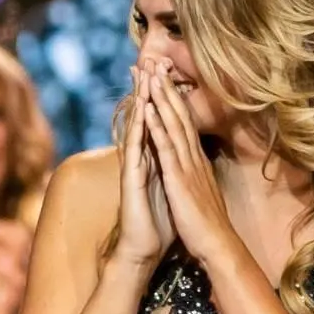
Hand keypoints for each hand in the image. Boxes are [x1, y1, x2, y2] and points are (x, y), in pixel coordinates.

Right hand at [113, 63, 174, 271]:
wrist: (144, 250)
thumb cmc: (159, 226)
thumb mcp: (172, 192)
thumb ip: (173, 174)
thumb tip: (182, 164)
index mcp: (154, 163)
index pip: (155, 126)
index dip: (158, 102)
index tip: (162, 78)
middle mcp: (141, 161)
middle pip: (143, 120)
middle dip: (145, 92)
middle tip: (145, 63)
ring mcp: (134, 169)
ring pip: (138, 128)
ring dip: (140, 101)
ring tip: (142, 76)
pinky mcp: (131, 180)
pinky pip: (136, 149)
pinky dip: (139, 128)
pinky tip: (141, 110)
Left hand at [144, 59, 237, 265]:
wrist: (217, 245)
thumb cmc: (208, 225)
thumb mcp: (201, 193)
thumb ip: (196, 176)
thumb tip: (194, 169)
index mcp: (197, 161)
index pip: (185, 124)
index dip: (174, 100)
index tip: (164, 79)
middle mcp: (194, 157)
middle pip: (180, 115)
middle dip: (167, 88)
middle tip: (156, 63)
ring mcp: (188, 165)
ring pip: (174, 124)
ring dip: (162, 98)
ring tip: (151, 74)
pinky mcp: (179, 177)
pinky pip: (167, 147)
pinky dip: (158, 126)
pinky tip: (149, 109)